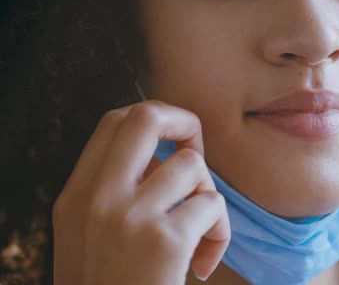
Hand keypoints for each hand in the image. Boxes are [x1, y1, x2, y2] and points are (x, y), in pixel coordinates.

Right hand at [52, 100, 229, 284]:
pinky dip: (220, 232)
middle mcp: (96, 199)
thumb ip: (115, 194)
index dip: (155, 119)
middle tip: (197, 152)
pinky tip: (201, 264)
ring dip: (208, 195)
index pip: (114, 121)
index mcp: (76, 196)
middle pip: (147, 117)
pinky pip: (213, 205)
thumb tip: (167, 156)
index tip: (174, 144)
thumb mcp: (90, 236)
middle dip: (185, 124)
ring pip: (192, 165)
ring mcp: (128, 217)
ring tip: (200, 232)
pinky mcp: (164, 241)